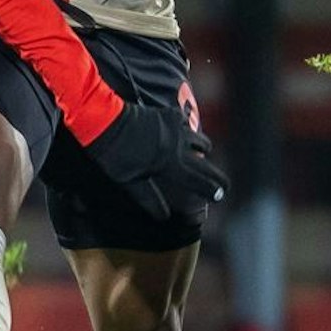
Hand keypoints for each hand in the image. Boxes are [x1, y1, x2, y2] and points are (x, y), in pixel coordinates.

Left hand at [83, 104, 228, 220]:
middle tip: (225, 185)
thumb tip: (164, 216)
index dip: (211, 190)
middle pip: (205, 164)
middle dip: (216, 176)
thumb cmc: (114, 155)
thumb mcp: (129, 182)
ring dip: (203, 150)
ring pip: (200, 141)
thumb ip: (149, 199)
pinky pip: (186, 124)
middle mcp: (178, 146)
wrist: (105, 121)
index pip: (197, 181)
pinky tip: (182, 133)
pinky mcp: (169, 114)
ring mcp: (176, 128)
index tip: (220, 196)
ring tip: (203, 156)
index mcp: (169, 164)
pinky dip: (187, 131)